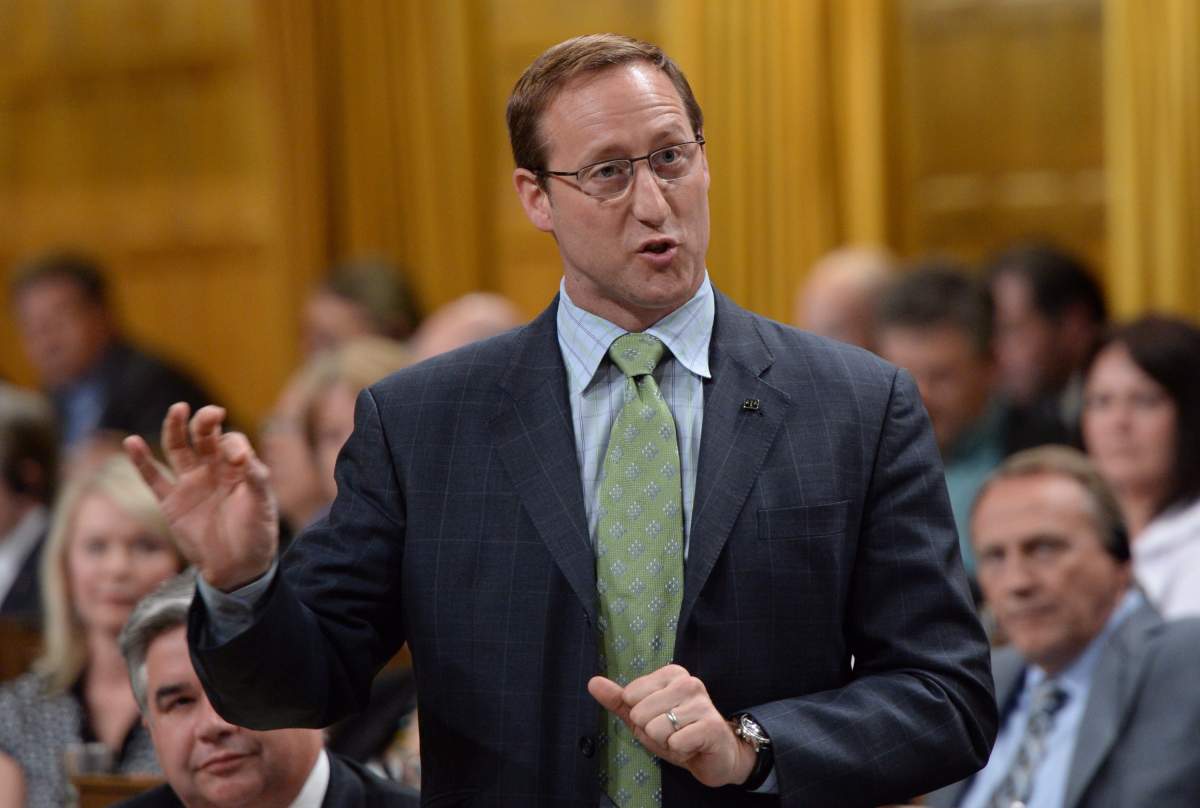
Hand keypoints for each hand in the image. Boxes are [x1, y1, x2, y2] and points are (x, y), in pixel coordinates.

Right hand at [124, 402, 278, 590]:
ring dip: (175, 429)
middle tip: (209, 414)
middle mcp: (212, 470)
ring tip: (177, 410)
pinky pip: (153, 478)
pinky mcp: (171, 502)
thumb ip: (255, 478)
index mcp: (237, 468)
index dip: (233, 445)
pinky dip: (141, 461)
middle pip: (204, 437)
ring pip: (178, 449)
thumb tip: (242, 454)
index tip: (238, 460)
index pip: (231, 442)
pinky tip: (131, 442)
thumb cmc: (256, 534)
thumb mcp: (262, 505)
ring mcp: (190, 484)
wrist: (238, 568)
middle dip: (205, 422)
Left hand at [588, 664, 756, 787]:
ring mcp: (702, 703)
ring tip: (682, 738)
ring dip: (666, 742)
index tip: (659, 718)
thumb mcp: (643, 716)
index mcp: (671, 674)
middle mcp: (688, 682)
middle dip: (652, 731)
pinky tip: (692, 746)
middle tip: (671, 732)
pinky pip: (675, 742)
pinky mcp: (711, 726)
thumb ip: (618, 699)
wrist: (716, 754)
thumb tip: (592, 682)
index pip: (630, 695)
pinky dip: (679, 751)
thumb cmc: (678, 732)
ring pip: (656, 729)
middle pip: (641, 713)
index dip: (640, 717)